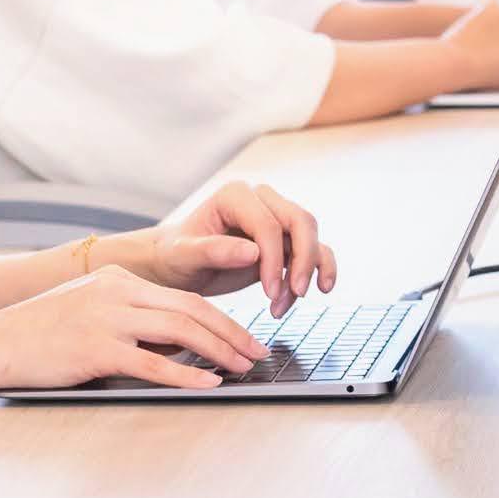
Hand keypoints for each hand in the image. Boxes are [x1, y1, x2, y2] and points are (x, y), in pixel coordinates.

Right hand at [0, 263, 267, 392]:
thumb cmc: (41, 334)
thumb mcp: (91, 311)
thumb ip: (133, 321)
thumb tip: (180, 345)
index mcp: (119, 279)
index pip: (184, 297)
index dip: (221, 318)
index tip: (245, 336)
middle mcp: (118, 292)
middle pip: (191, 309)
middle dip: (232, 333)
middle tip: (258, 352)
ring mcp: (107, 318)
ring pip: (180, 330)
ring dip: (219, 351)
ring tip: (244, 367)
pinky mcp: (96, 348)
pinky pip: (152, 362)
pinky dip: (186, 373)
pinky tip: (208, 383)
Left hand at [117, 182, 336, 313]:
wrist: (179, 265)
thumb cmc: (176, 257)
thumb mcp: (184, 256)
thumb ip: (214, 251)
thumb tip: (253, 253)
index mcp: (235, 196)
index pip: (267, 224)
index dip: (273, 258)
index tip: (270, 294)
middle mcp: (260, 198)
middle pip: (300, 221)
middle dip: (303, 260)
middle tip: (296, 294)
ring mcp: (275, 216)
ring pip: (310, 235)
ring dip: (309, 269)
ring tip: (293, 301)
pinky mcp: (284, 238)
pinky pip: (313, 248)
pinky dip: (320, 268)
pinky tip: (322, 288)